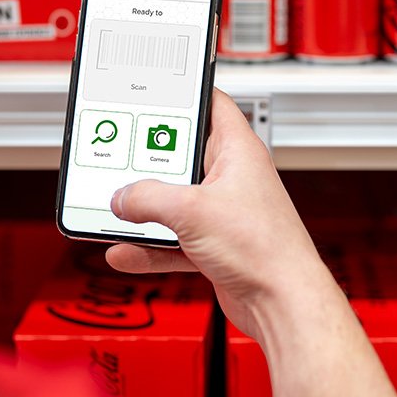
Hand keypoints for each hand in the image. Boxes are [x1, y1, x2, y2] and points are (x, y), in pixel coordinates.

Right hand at [105, 90, 332, 341]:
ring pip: (173, 201)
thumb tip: (123, 197)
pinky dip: (150, 246)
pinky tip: (126, 251)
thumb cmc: (265, 248)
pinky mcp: (214, 244)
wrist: (282, 302)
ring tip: (114, 209)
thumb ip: (149, 199)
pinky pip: (173, 238)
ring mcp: (222, 212)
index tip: (152, 94)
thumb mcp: (193, 212)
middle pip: (181, 156)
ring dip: (144, 209)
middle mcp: (232, 177)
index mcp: (237, 150)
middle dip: (148, 162)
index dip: (183, 95)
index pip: (211, 104)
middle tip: (118, 159)